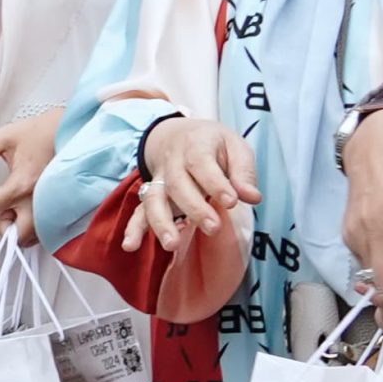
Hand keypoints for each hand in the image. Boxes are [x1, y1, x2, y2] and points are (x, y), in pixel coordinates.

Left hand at [0, 110, 61, 245]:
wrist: (72, 129)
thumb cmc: (39, 132)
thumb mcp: (4, 137)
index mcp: (20, 185)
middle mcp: (36, 202)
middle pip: (14, 235)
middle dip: (2, 225)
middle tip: (0, 206)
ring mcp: (50, 207)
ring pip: (30, 237)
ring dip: (17, 226)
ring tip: (14, 204)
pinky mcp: (58, 207)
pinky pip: (42, 229)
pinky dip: (30, 224)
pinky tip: (26, 206)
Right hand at [126, 117, 261, 252]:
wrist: (176, 135)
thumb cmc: (212, 144)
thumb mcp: (234, 146)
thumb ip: (243, 171)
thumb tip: (252, 197)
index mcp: (195, 145)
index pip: (202, 163)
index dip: (216, 184)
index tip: (231, 202)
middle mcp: (173, 163)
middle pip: (178, 185)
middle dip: (194, 208)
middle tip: (213, 228)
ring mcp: (159, 181)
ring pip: (154, 200)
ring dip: (161, 222)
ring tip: (172, 244)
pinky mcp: (152, 196)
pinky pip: (139, 211)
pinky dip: (134, 228)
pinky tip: (131, 246)